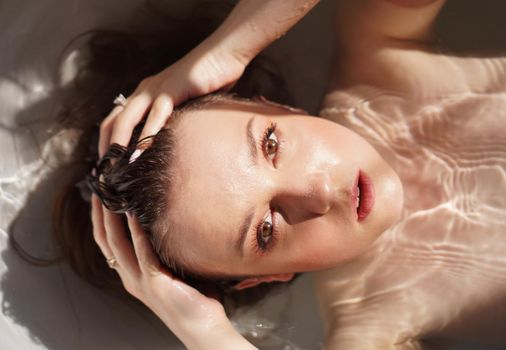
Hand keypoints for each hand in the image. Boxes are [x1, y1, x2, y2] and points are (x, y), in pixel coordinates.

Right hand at [90, 195, 254, 348]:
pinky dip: (136, 231)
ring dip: (112, 217)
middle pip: (106, 240)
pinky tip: (134, 214)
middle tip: (101, 187)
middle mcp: (129, 277)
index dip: (101, 220)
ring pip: (117, 244)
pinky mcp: (154, 282)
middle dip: (101, 213)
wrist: (203, 326)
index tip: (102, 196)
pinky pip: (143, 252)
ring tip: (111, 195)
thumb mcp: (174, 268)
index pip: (108, 243)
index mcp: (132, 275)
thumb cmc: (194, 297)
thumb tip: (174, 220)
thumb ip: (167, 249)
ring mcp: (140, 281)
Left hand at [98, 41, 245, 156]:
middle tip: (105, 176)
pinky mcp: (172, 88)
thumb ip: (175, 120)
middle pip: (113, 121)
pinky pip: (155, 114)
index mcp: (144, 95)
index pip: (114, 121)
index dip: (107, 144)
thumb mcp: (187, 106)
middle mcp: (144, 91)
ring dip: (119, 145)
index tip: (108, 169)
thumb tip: (172, 145)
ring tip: (115, 169)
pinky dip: (147, 133)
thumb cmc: (209, 82)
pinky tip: (142, 152)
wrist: (224, 55)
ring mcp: (156, 89)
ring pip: (127, 118)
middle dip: (106, 149)